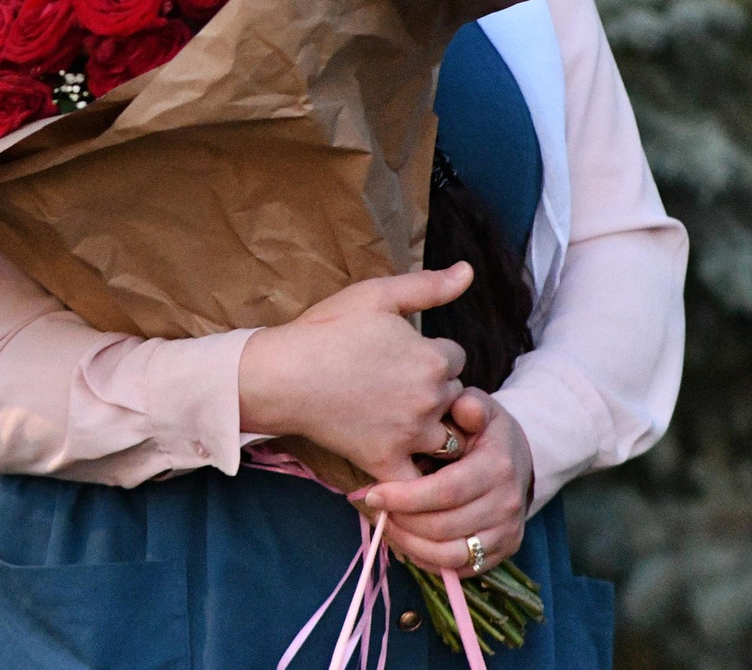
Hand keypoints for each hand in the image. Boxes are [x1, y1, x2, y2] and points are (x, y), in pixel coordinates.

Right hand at [239, 262, 471, 483]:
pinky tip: (405, 460)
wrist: (282, 374)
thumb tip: (469, 271)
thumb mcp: (376, 295)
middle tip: (400, 385)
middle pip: (457, 396)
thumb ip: (428, 286)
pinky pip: (420, 480)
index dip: (433, 353)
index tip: (405, 355)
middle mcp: (429, 398)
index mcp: (432, 358)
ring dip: (435, 428)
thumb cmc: (326, 330)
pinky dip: (420, 476)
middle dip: (438, 390)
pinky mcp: (388, 461)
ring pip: (448, 436)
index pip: (457, 357)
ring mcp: (410, 434)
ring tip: (404, 418)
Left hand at [353, 388, 533, 571]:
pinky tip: (406, 541)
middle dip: (402, 521)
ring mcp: (507, 532)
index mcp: (498, 467)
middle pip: (444, 526)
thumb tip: (463, 405)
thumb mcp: (479, 408)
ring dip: (411, 544)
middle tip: (373, 508)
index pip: (447, 491)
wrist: (518, 458)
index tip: (373, 493)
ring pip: (451, 554)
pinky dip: (428, 560)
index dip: (407, 497)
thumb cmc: (484, 431)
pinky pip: (460, 568)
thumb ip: (469, 405)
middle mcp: (507, 504)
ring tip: (385, 524)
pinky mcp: (502, 552)